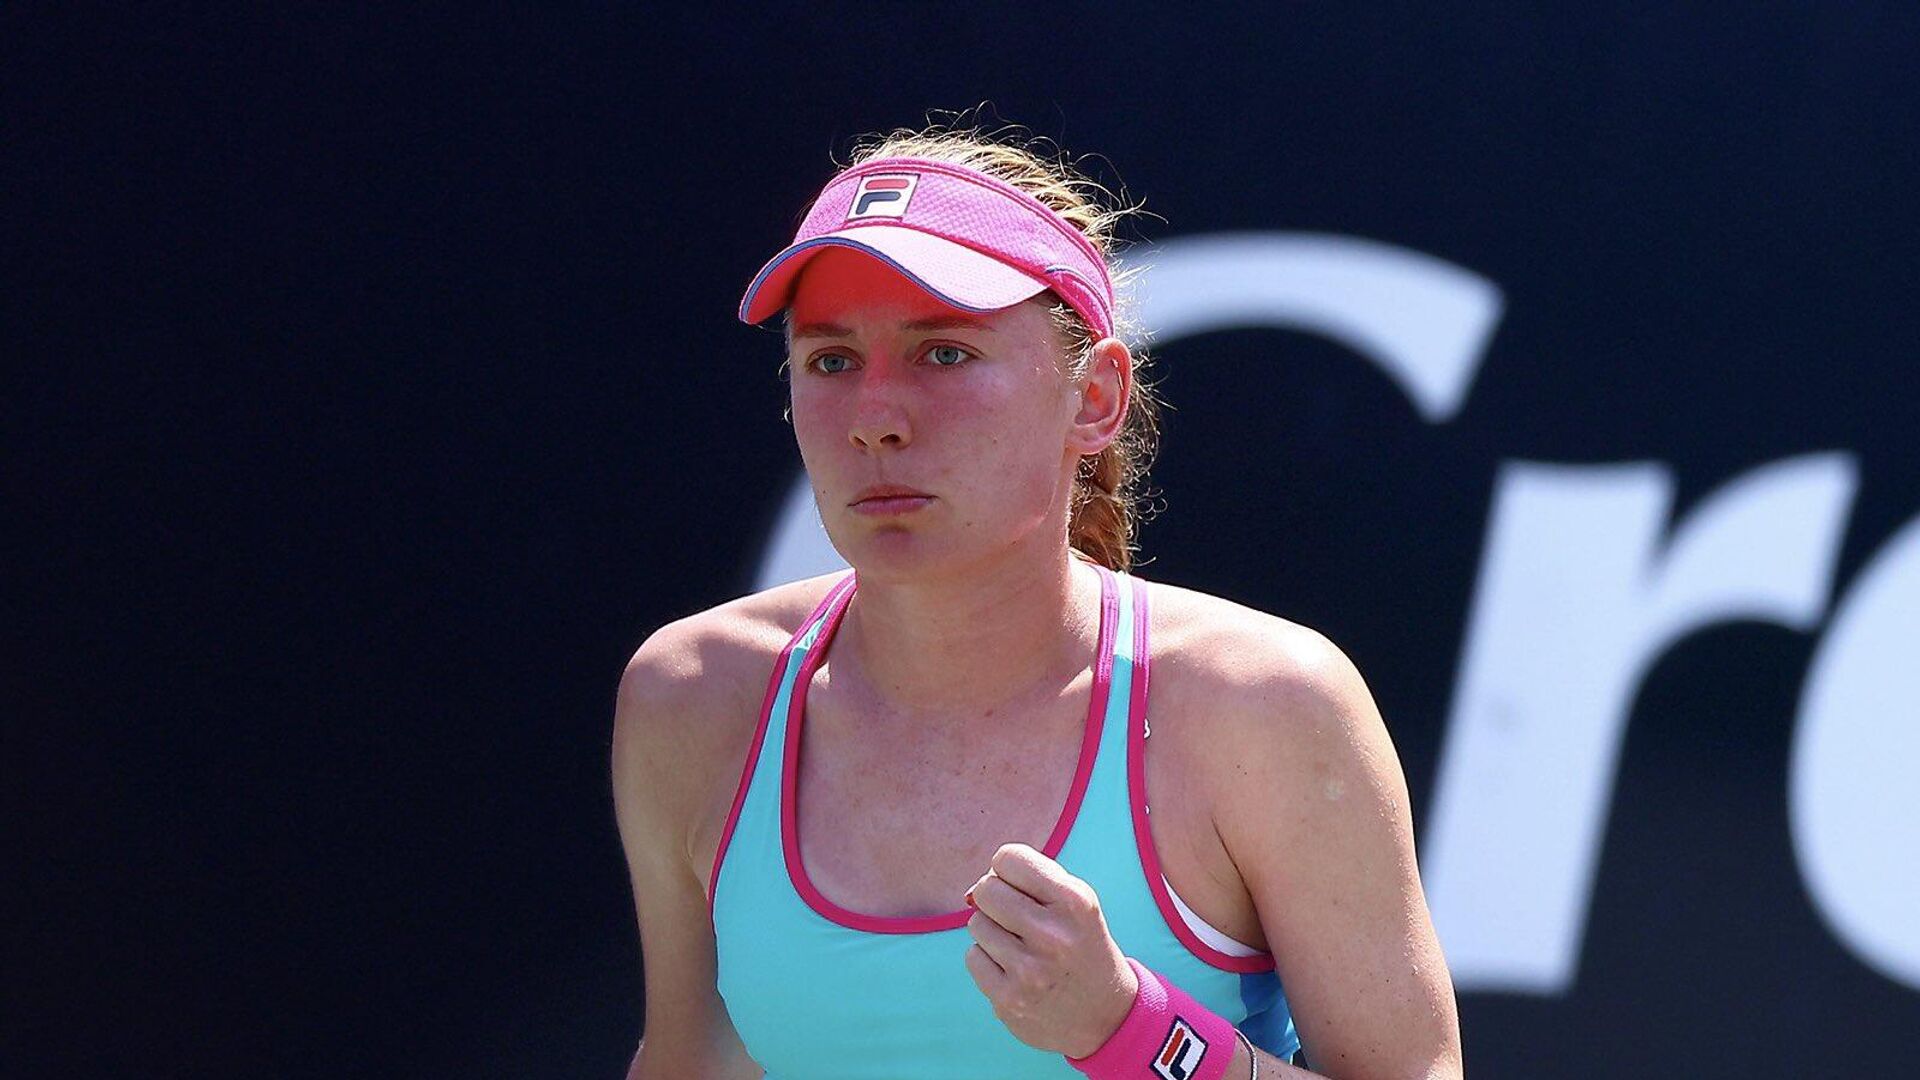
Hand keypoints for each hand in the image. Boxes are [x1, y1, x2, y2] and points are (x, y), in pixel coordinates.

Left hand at [961, 842, 1139, 1057]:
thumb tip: (971, 893)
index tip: (1021, 886)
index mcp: (1074, 902)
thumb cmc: (1081, 946)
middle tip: (1015, 916)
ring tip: (1021, 946)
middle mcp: (1053, 935)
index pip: (1008, 858)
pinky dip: (987, 960)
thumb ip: (1030, 880)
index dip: (1007, 869)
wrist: (1105, 1016)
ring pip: (976, 923)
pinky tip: (1013, 969)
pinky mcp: (1009, 1000)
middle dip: (994, 898)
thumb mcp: (1076, 904)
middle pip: (985, 890)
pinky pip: (973, 957)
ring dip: (992, 931)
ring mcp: (1029, 971)